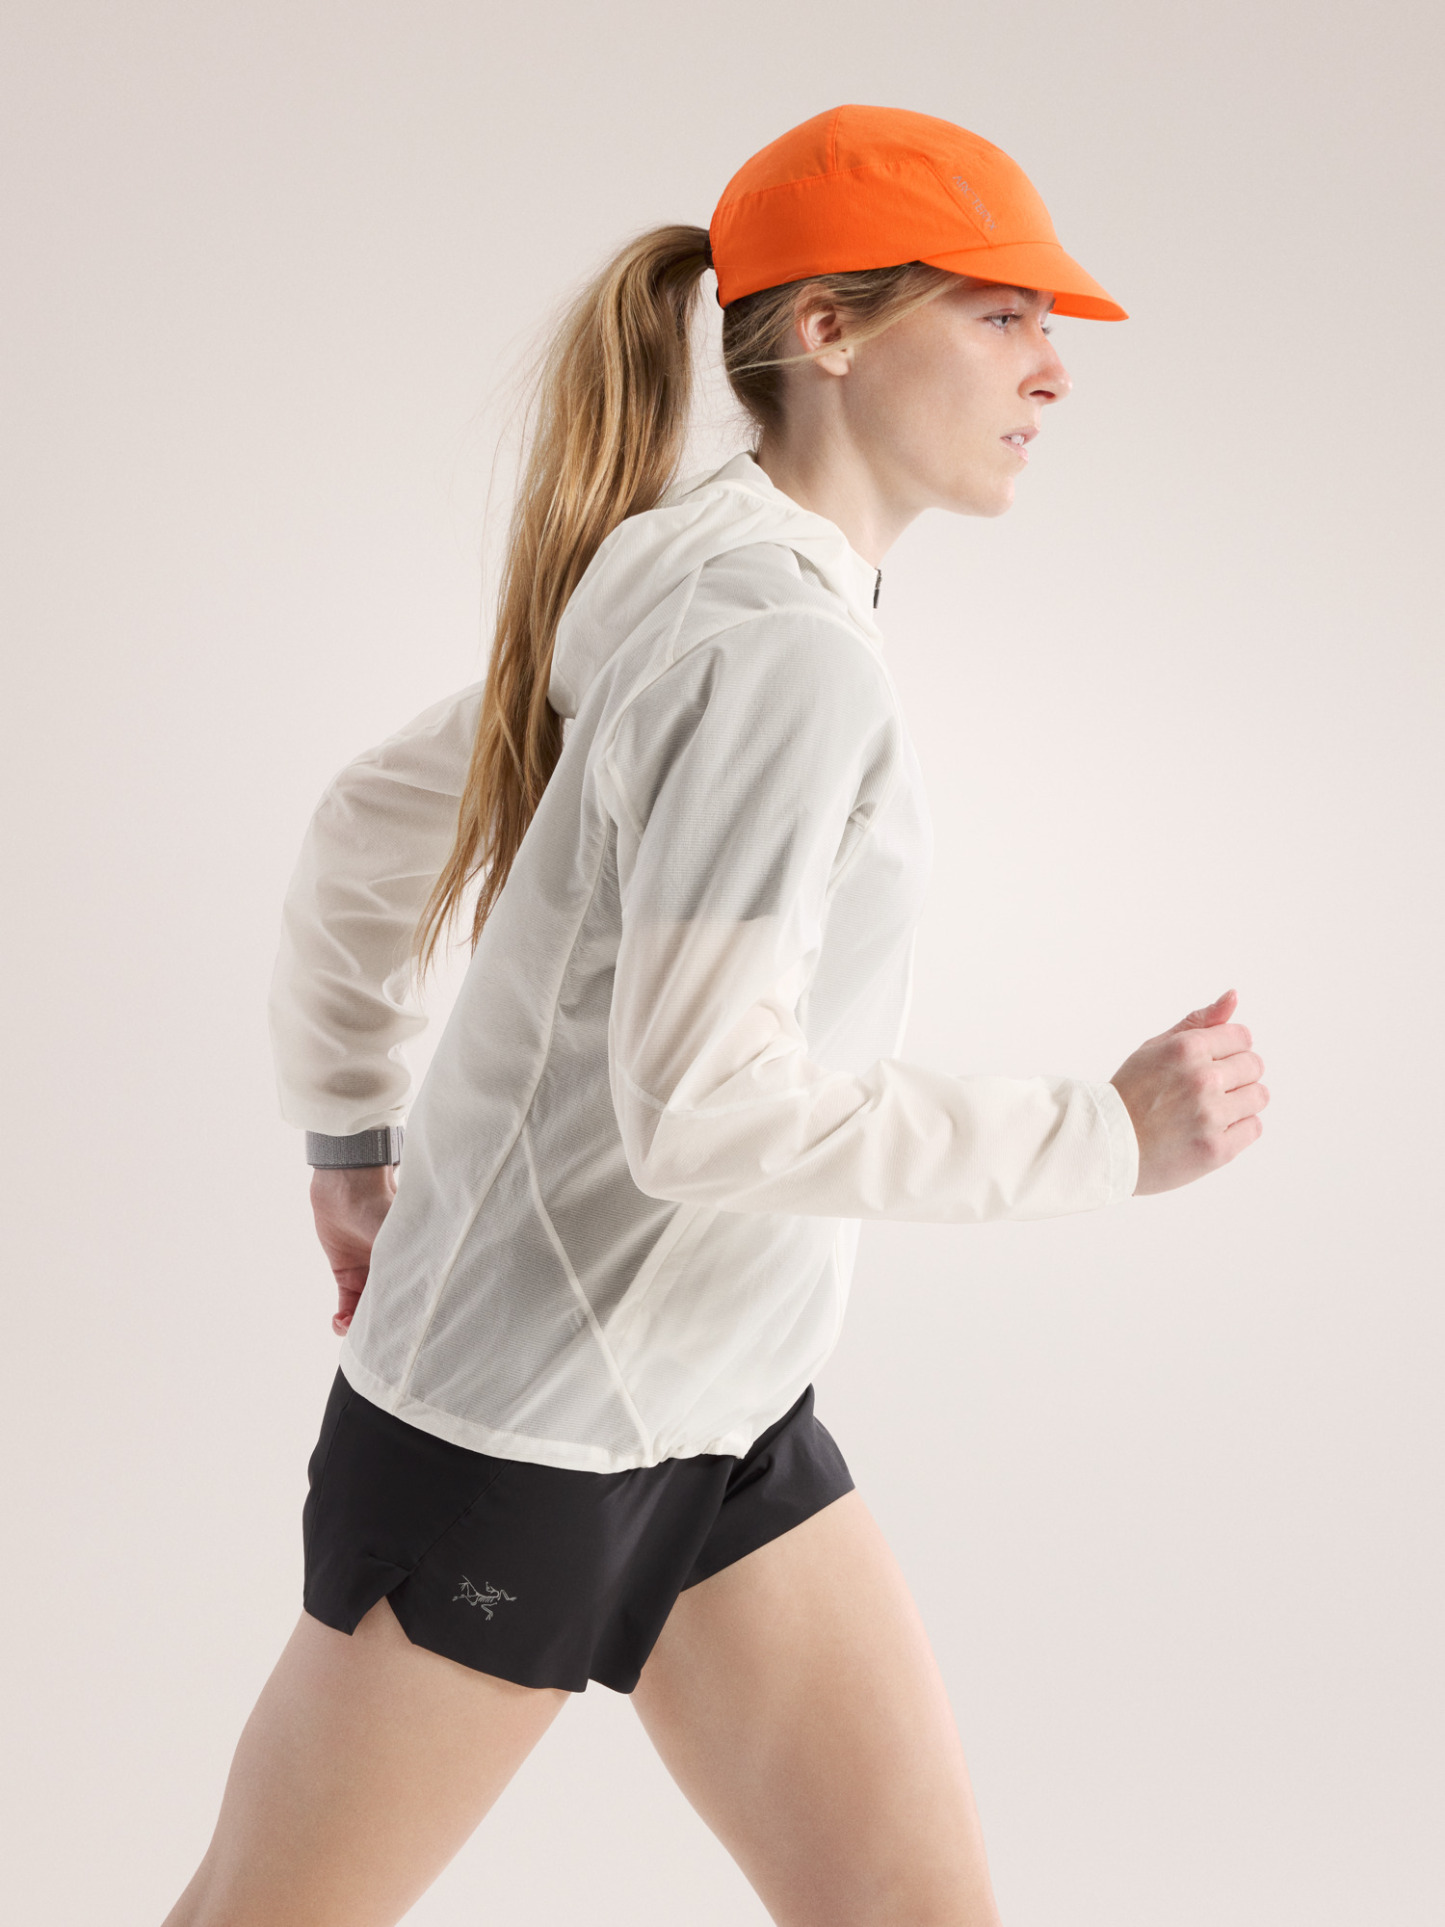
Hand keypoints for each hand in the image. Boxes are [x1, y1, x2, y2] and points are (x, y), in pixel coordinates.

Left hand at [309, 1164, 398, 1335]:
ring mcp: (369, 1274)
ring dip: (357, 1326)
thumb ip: (411, 1270)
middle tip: (372, 1338)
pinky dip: (341, 1318)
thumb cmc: (383, 1208)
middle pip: (388, 1309)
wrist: (348, 1186)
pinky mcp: (346, 1273)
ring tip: (349, 1327)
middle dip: (380, 1328)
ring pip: (365, 1312)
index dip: (405, 1321)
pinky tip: (338, 1322)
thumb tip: (421, 1303)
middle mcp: (393, 1272)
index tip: (398, 1336)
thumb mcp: (402, 1242)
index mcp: (412, 1266)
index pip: (411, 1301)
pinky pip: (345, 1304)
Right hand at [1110, 988, 1268, 1195]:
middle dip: (1236, 1074)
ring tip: (1211, 1108)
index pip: (1242, 1036)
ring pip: (1258, 1096)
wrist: (1105, 1146)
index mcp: (1186, 1049)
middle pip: (1254, 1065)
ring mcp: (1211, 1116)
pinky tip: (1211, 1128)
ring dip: (1240, 1100)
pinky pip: (1254, 1128)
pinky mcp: (1217, 1149)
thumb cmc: (1130, 1094)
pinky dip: (1237, 1128)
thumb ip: (1198, 1022)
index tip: (1212, 1062)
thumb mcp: (1156, 1047)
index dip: (1228, 1048)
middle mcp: (1202, 1079)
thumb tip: (1232, 996)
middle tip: (1208, 1088)